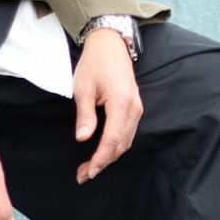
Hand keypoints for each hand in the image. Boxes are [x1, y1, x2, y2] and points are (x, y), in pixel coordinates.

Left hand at [73, 28, 142, 183]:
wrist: (111, 44)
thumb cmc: (95, 63)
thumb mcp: (83, 88)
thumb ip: (85, 115)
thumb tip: (82, 138)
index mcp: (121, 104)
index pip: (112, 140)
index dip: (100, 159)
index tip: (88, 172)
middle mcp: (133, 110)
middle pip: (120, 146)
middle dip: (102, 163)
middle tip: (83, 175)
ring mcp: (136, 110)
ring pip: (125, 143)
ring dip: (108, 157)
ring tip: (89, 167)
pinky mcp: (135, 110)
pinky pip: (127, 135)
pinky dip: (114, 147)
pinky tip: (102, 153)